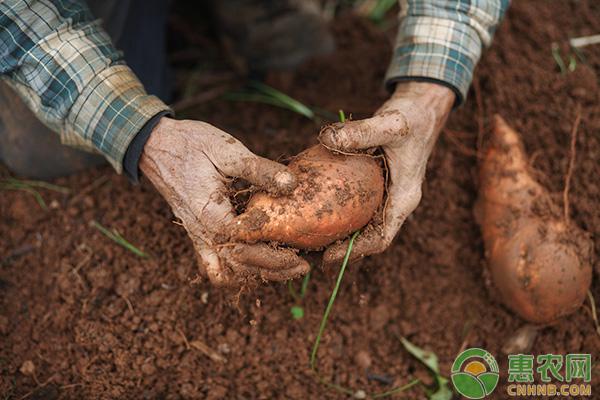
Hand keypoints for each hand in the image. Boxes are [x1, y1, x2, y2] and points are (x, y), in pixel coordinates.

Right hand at [140, 118, 309, 285]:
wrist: (156, 145)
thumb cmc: (192, 144)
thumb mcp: (227, 150)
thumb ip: (260, 169)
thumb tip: (292, 184)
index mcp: (210, 214)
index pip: (243, 249)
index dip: (273, 257)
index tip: (298, 255)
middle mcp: (201, 232)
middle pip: (237, 268)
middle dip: (271, 272)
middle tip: (301, 268)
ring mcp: (197, 236)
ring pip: (224, 273)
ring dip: (253, 274)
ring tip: (284, 268)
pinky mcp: (197, 234)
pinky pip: (214, 265)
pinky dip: (235, 270)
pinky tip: (258, 261)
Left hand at [320, 82, 454, 265]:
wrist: (423, 109)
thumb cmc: (412, 117)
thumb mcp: (389, 123)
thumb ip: (360, 132)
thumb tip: (326, 138)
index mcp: (404, 197)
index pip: (382, 237)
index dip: (356, 251)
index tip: (329, 257)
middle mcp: (396, 202)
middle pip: (369, 238)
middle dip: (341, 249)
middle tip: (309, 253)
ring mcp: (387, 195)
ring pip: (362, 225)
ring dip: (339, 234)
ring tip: (307, 240)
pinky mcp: (377, 186)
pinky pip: (358, 207)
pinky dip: (339, 213)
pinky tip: (314, 210)